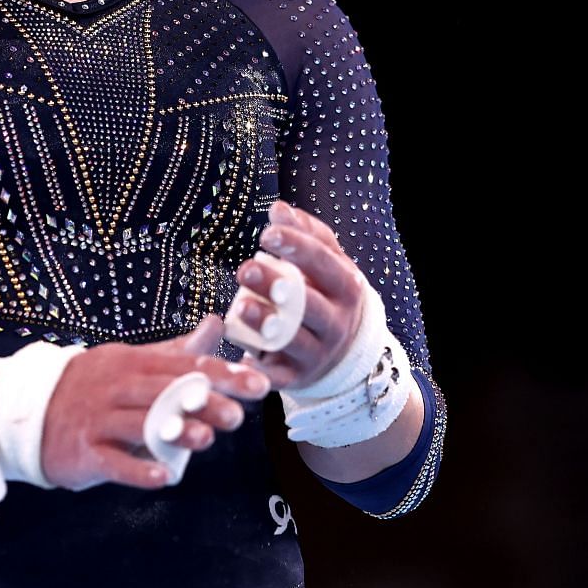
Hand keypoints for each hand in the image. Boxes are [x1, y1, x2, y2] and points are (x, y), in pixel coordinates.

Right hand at [39, 314, 272, 491]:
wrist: (29, 413)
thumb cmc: (92, 388)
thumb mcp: (132, 362)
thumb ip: (177, 350)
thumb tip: (217, 325)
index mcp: (134, 363)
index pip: (184, 365)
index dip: (222, 374)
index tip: (258, 383)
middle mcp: (117, 387)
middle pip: (164, 392)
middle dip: (203, 402)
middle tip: (238, 415)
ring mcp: (99, 419)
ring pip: (140, 424)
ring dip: (173, 432)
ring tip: (206, 440)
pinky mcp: (84, 451)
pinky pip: (113, 461)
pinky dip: (138, 470)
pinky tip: (164, 478)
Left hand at [230, 199, 365, 391]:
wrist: (345, 352)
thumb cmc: (328, 294)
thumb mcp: (327, 263)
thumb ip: (306, 234)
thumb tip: (278, 208)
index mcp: (346, 287)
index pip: (324, 263)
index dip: (297, 247)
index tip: (266, 234)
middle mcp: (336, 322)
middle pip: (307, 304)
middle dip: (276, 287)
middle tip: (245, 269)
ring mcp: (318, 353)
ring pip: (294, 340)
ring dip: (267, 325)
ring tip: (241, 308)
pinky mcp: (297, 378)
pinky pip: (278, 377)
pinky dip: (260, 369)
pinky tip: (241, 355)